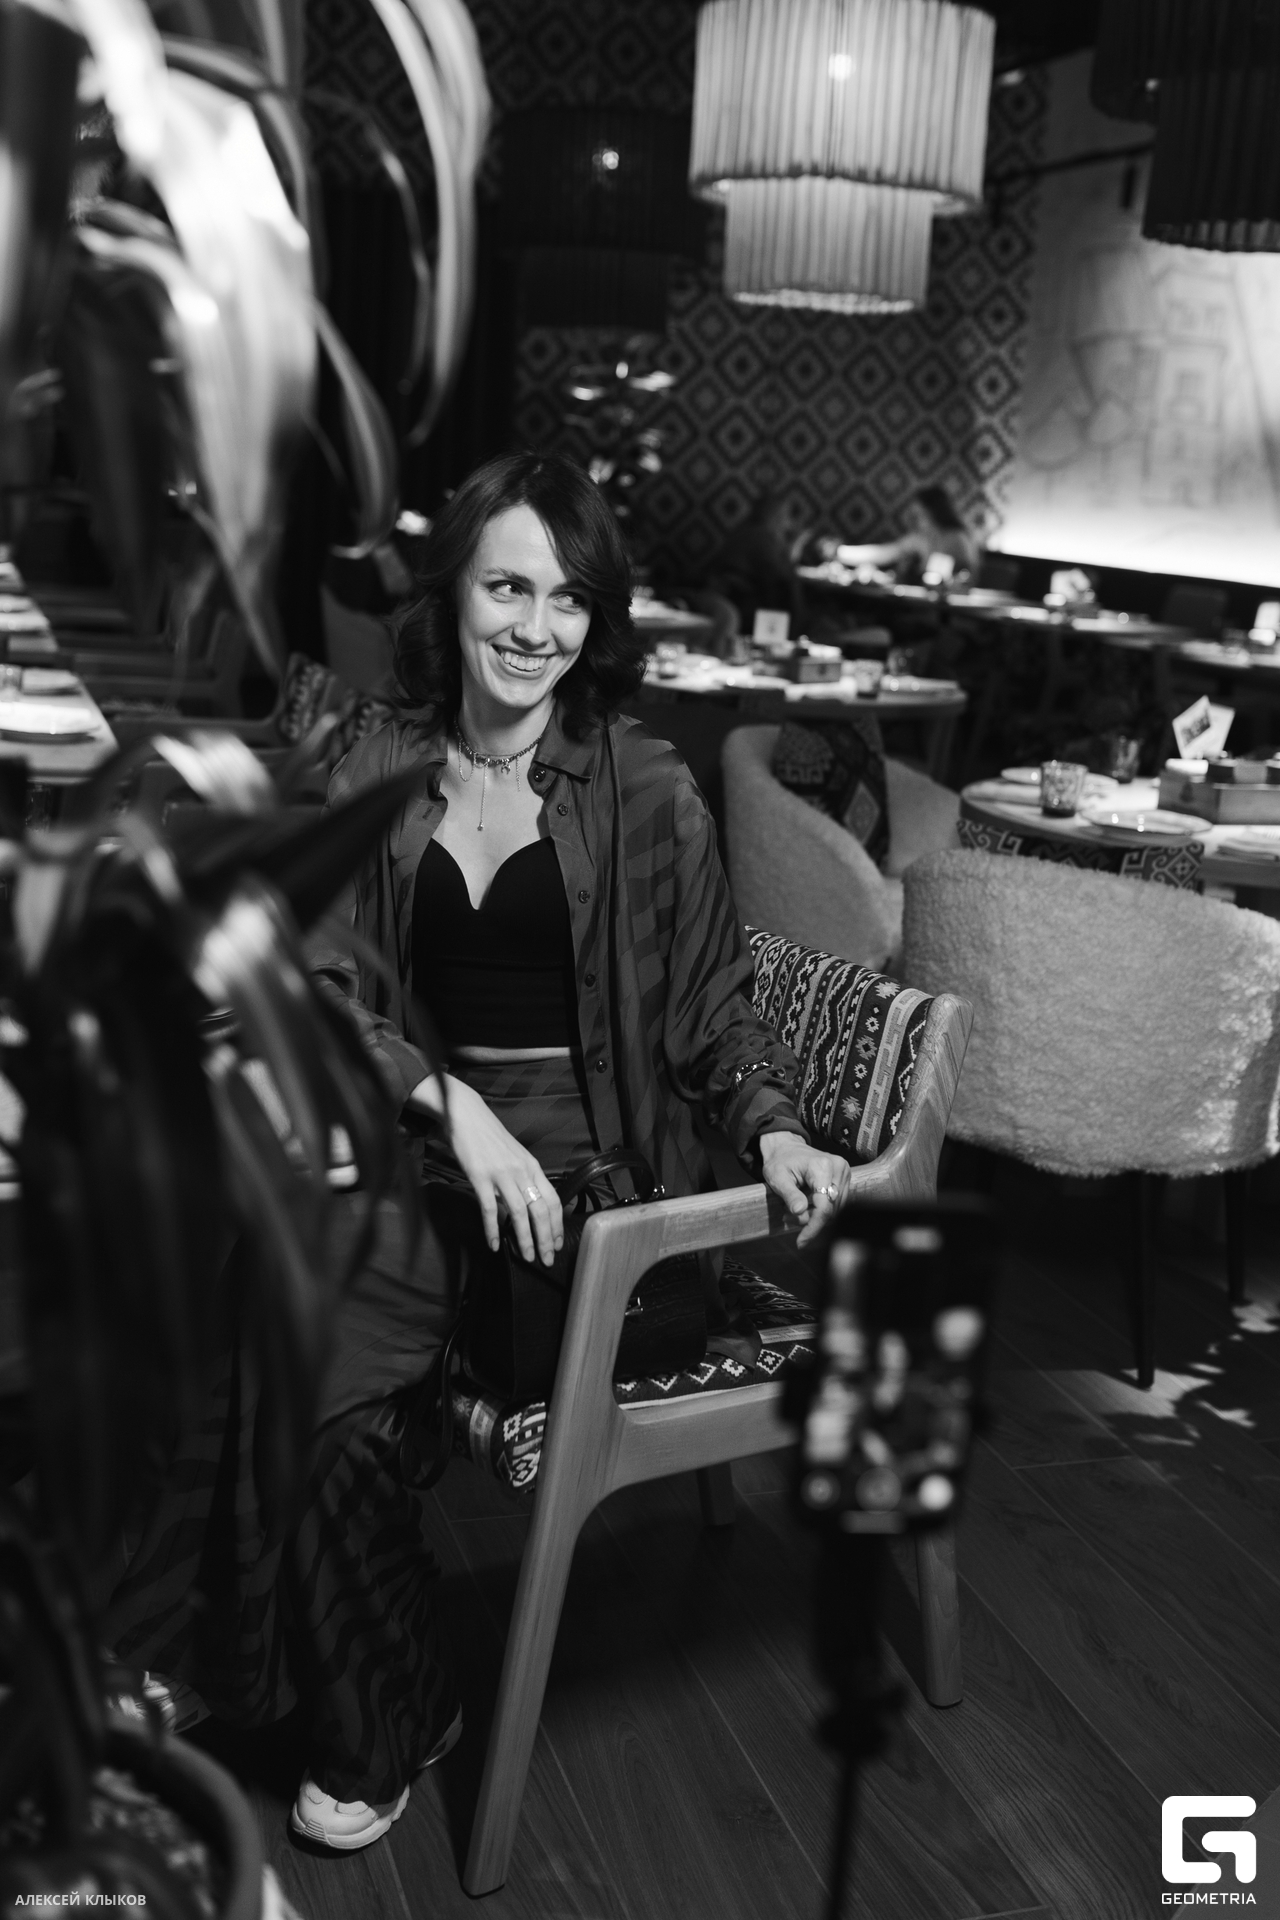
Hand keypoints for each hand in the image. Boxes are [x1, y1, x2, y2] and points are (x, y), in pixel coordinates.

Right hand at [406, 1074, 563, 1265]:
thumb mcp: (514, 1157)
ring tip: (527, 1257)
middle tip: (547, 1260)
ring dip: (525, 1238)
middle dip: (547, 1238)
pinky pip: (490, 1209)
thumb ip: (522, 1179)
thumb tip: (527, 1206)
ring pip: (520, 1213)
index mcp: (533, 1167)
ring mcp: (501, 1174)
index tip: (559, 1244)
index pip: (554, 1200)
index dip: (558, 1225)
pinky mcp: (480, 1177)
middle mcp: (522, 1171)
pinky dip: (493, 1230)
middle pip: (541, 1210)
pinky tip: (494, 1245)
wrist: (468, 1115)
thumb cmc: (490, 1138)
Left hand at [758, 1132, 849, 1246]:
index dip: (813, 1227)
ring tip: (793, 1209)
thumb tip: (800, 1212)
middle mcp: (839, 1168)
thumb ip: (790, 1195)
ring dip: (815, 1216)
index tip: (801, 1242)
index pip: (824, 1207)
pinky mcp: (845, 1178)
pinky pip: (836, 1203)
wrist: (787, 1147)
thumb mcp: (777, 1178)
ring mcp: (845, 1172)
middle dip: (810, 1221)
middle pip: (831, 1210)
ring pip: (834, 1209)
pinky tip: (805, 1205)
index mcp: (822, 1166)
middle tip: (787, 1217)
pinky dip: (820, 1210)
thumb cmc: (780, 1161)